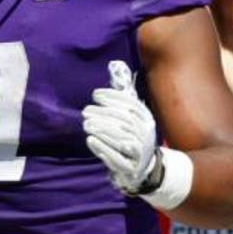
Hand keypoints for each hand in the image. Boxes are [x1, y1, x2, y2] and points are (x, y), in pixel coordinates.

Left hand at [83, 60, 157, 191]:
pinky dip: (104, 149)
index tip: (96, 94)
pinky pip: (118, 158)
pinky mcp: (131, 167)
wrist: (145, 168)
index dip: (114, 98)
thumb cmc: (132, 137)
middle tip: (86, 111)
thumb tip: (114, 65)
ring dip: (102, 130)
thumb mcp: (132, 117)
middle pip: (125, 121)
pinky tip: (90, 140)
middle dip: (104, 114)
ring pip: (122, 138)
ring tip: (86, 124)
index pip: (132, 105)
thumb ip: (122, 96)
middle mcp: (146, 133)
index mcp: (146, 119)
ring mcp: (141, 151)